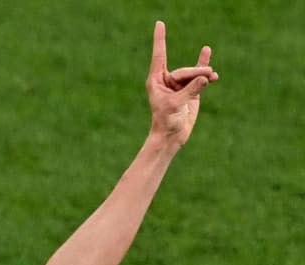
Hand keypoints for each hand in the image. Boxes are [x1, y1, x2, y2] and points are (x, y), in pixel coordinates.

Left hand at [146, 22, 217, 146]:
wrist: (171, 136)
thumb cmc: (166, 121)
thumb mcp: (176, 105)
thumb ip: (191, 90)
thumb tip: (205, 78)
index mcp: (156, 80)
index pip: (160, 55)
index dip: (160, 39)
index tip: (159, 23)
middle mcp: (167, 80)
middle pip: (184, 70)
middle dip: (197, 72)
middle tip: (209, 77)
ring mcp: (179, 85)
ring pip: (194, 74)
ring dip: (204, 74)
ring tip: (214, 76)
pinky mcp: (191, 91)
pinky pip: (200, 77)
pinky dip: (205, 69)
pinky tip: (207, 52)